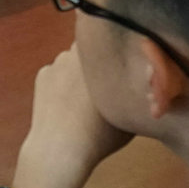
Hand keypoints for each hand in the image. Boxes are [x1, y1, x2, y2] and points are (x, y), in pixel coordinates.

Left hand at [9, 47, 131, 187]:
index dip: (116, 49)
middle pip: (91, 50)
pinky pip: (57, 73)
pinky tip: (66, 103)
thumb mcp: (129, 112)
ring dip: (78, 72)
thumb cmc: (101, 133)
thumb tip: (148, 84)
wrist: (61, 148)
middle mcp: (76, 52)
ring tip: (84, 97)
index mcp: (100, 56)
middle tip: (107, 82)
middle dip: (97, 61)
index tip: (122, 61)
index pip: (109, 38)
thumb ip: (136, 91)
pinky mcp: (41, 75)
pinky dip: (61, 83)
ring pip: (72, 61)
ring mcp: (55, 62)